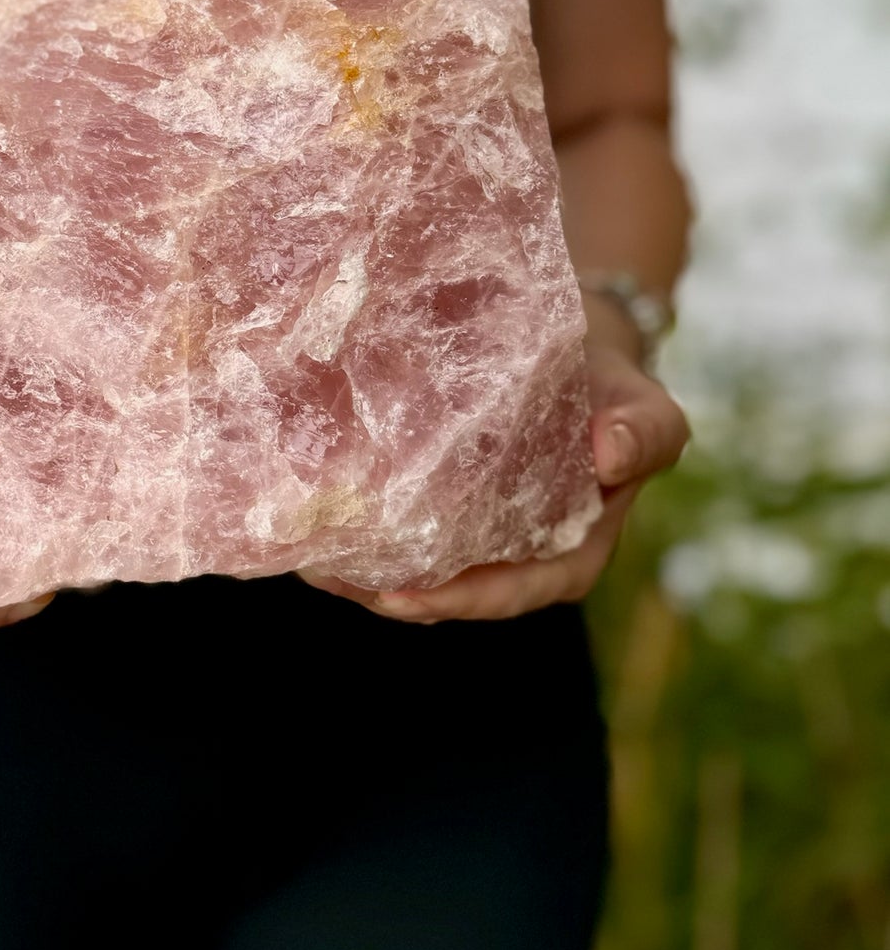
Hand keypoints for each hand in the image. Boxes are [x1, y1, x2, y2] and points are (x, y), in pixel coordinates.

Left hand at [297, 337, 689, 623]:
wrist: (580, 350)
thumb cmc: (615, 392)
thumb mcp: (645, 409)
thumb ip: (645, 431)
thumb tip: (611, 453)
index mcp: (566, 552)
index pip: (508, 591)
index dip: (455, 599)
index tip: (399, 596)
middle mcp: (512, 553)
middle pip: (444, 586)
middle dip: (384, 589)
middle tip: (328, 575)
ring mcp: (472, 530)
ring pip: (411, 561)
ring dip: (357, 564)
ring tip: (304, 553)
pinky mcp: (438, 497)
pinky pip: (397, 520)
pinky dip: (357, 520)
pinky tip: (310, 509)